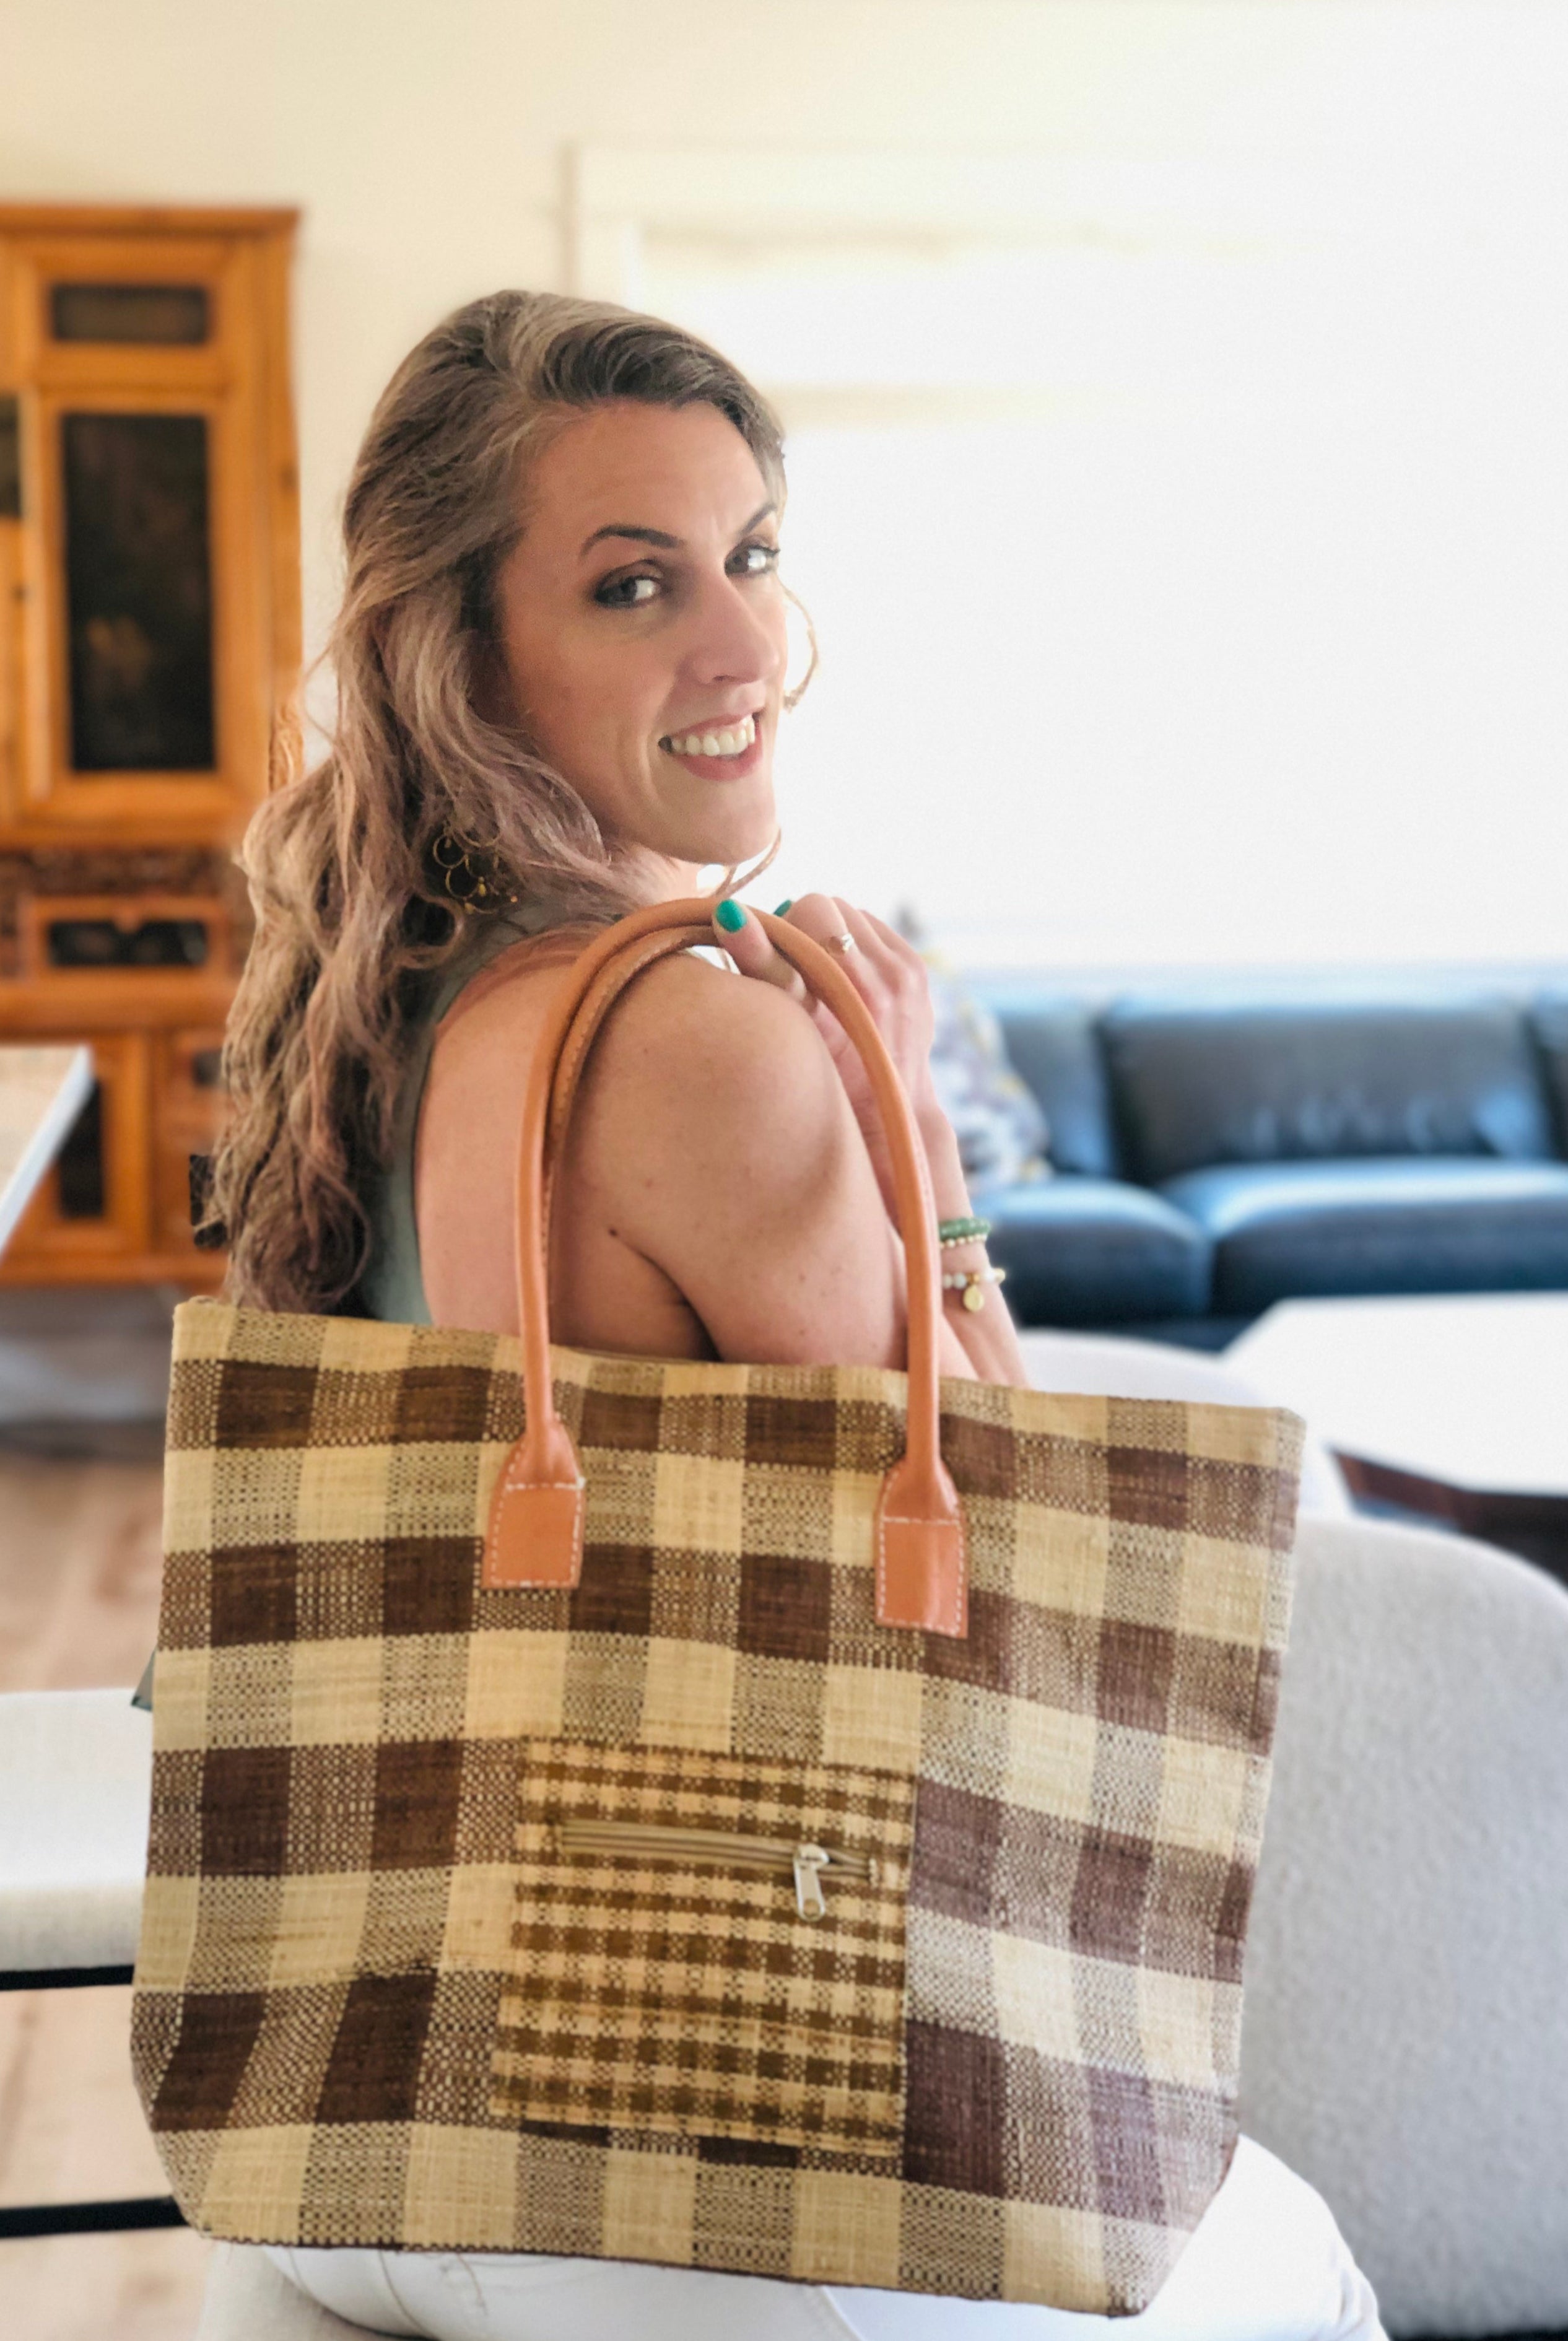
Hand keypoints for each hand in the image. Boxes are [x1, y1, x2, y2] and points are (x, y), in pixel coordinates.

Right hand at [711, 892, 948, 1220]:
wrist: (886, 1112)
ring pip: (852, 915)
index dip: (784, 930)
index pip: (810, 910)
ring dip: (830, 937)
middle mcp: (891, 974)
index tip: (774, 960)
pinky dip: (854, 945)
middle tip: (795, 972)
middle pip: (830, 907)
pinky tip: (844, 980)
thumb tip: (728, 915)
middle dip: (806, 931)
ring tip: (820, 979)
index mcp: (856, 986)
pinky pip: (874, 929)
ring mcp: (910, 971)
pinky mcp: (919, 969)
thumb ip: (762, 965)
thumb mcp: (788, 1023)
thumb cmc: (824, 1077)